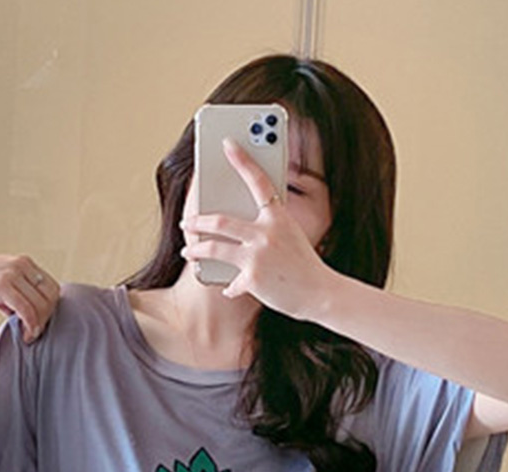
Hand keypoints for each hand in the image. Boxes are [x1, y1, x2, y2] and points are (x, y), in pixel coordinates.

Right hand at [0, 253, 60, 343]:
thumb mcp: (3, 285)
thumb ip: (20, 295)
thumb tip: (35, 317)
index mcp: (25, 262)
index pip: (52, 287)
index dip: (49, 308)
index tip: (39, 322)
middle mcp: (22, 264)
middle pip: (51, 296)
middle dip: (46, 317)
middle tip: (34, 331)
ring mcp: (12, 273)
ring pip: (41, 305)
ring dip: (38, 325)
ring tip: (28, 334)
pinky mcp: (3, 285)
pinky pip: (27, 310)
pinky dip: (30, 326)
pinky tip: (25, 335)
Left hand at [182, 140, 332, 318]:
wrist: (320, 293)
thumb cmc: (305, 265)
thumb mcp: (291, 236)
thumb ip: (268, 227)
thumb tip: (238, 228)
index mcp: (278, 217)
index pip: (258, 181)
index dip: (242, 160)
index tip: (227, 143)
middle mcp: (266, 232)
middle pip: (221, 220)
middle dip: (198, 221)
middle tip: (186, 222)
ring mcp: (258, 256)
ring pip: (214, 248)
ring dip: (196, 249)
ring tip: (187, 251)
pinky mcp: (253, 279)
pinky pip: (231, 282)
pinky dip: (230, 287)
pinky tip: (228, 288)